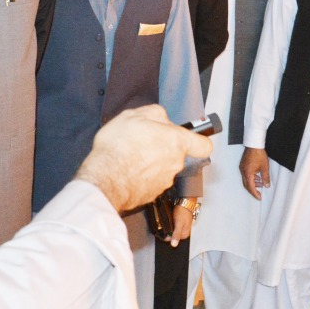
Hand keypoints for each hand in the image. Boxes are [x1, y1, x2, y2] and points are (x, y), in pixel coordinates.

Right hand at [76, 106, 213, 212]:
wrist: (105, 179)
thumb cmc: (119, 147)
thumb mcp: (134, 115)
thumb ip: (155, 114)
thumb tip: (163, 120)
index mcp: (177, 142)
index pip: (203, 145)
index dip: (198, 141)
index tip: (191, 138)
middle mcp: (176, 163)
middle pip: (177, 154)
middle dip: (162, 148)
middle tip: (142, 142)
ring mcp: (165, 181)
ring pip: (163, 168)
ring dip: (151, 162)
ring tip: (130, 157)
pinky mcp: (153, 194)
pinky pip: (151, 181)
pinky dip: (142, 176)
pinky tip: (127, 170)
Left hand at [167, 203, 192, 244]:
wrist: (185, 203)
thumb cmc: (183, 212)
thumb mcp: (179, 224)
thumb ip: (176, 234)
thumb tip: (174, 244)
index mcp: (184, 235)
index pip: (171, 240)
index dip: (165, 236)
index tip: (161, 231)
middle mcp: (183, 232)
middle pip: (171, 235)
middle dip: (166, 231)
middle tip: (165, 224)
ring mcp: (181, 228)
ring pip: (171, 231)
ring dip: (167, 228)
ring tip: (166, 221)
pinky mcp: (179, 223)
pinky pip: (172, 226)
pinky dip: (169, 224)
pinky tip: (168, 220)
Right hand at [239, 147, 269, 199]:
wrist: (254, 144)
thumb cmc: (259, 154)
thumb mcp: (265, 168)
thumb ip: (265, 178)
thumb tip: (266, 185)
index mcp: (248, 174)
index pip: (251, 187)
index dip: (255, 193)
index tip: (259, 197)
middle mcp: (243, 172)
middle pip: (246, 185)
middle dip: (253, 190)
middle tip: (259, 194)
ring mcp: (242, 168)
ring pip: (246, 180)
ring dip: (252, 183)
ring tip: (260, 183)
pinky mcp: (242, 165)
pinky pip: (245, 175)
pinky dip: (251, 178)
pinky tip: (257, 176)